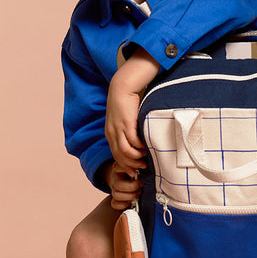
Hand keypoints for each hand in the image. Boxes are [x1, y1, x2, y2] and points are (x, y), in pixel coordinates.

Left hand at [105, 49, 159, 173]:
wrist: (122, 86)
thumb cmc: (126, 102)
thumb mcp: (122, 119)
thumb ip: (126, 130)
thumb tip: (136, 142)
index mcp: (110, 133)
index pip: (116, 155)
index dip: (125, 165)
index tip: (134, 171)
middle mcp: (112, 133)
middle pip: (120, 156)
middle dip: (131, 165)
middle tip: (142, 167)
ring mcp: (118, 129)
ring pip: (126, 152)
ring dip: (136, 158)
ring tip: (146, 158)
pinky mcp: (127, 124)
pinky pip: (133, 142)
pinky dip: (140, 147)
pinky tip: (147, 147)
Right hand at [105, 164, 142, 209]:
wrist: (123, 179)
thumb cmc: (131, 172)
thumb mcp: (133, 166)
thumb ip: (136, 165)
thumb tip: (142, 166)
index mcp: (117, 170)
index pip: (117, 167)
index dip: (127, 170)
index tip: (135, 173)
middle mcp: (114, 180)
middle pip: (118, 185)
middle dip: (132, 187)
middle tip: (140, 185)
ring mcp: (114, 190)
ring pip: (116, 196)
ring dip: (130, 196)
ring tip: (138, 193)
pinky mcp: (115, 199)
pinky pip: (115, 204)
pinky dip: (123, 204)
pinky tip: (130, 201)